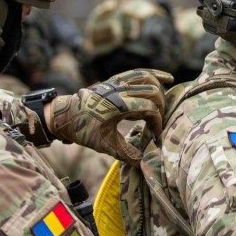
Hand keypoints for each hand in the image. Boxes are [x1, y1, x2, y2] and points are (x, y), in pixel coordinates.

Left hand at [46, 69, 173, 162]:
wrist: (66, 115)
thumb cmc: (85, 130)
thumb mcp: (105, 145)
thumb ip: (126, 153)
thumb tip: (145, 163)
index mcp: (117, 106)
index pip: (149, 108)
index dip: (157, 123)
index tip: (156, 135)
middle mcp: (118, 91)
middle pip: (152, 92)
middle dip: (160, 108)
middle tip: (158, 122)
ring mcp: (117, 83)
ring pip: (147, 78)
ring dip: (159, 88)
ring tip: (169, 98)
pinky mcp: (116, 80)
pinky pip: (138, 72)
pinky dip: (153, 74)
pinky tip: (165, 78)